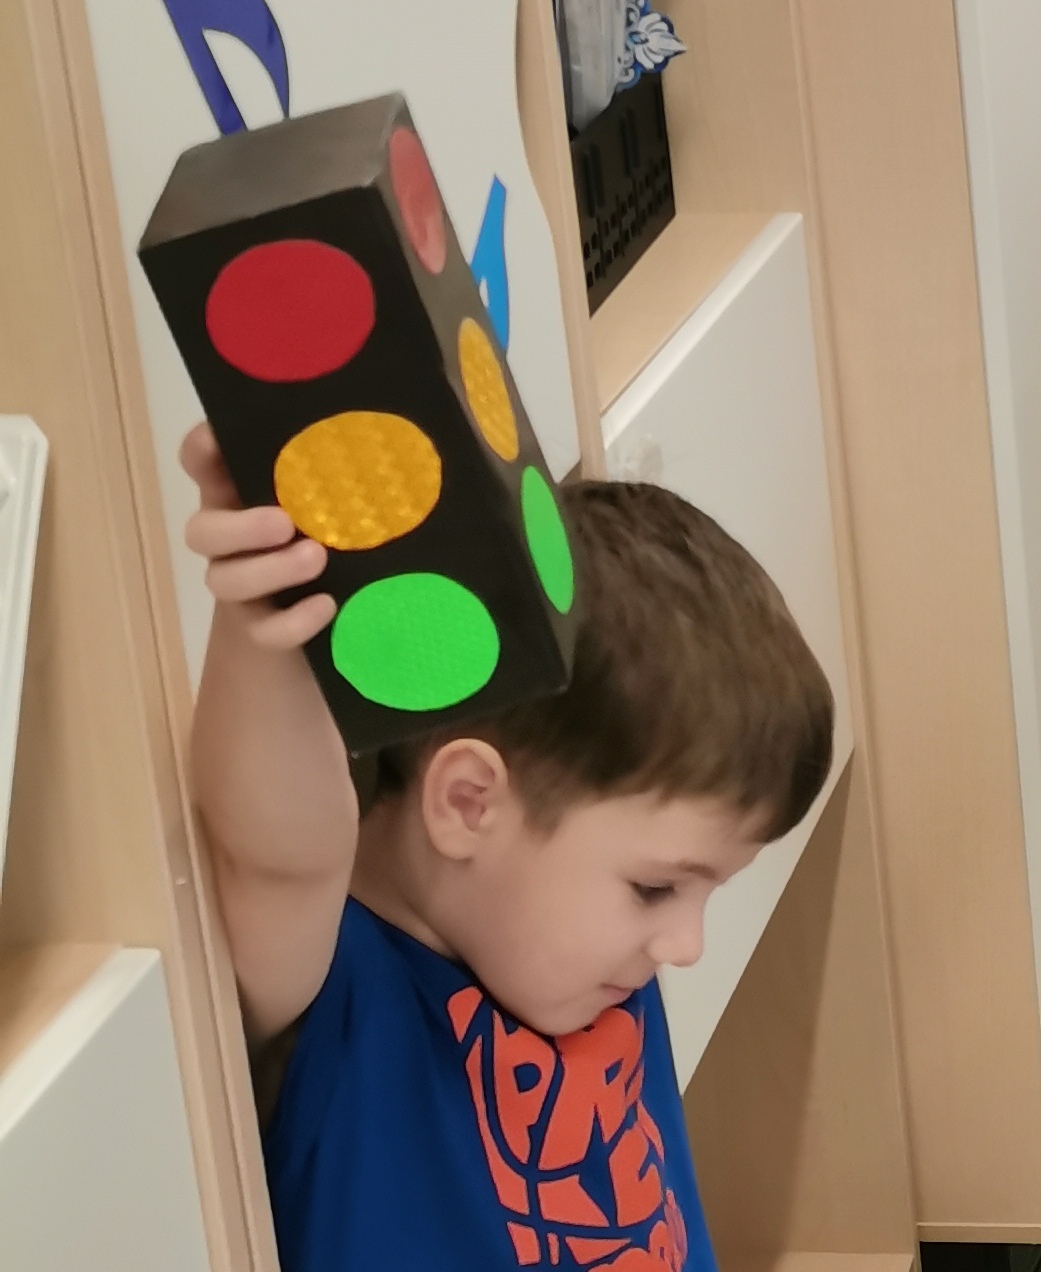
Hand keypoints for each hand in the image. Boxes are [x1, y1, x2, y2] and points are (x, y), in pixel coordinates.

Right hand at [180, 422, 335, 649]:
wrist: (343, 621)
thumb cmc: (345, 537)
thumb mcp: (344, 500)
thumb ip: (350, 470)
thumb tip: (401, 426)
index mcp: (244, 495)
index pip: (203, 464)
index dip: (201, 450)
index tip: (215, 439)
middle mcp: (233, 540)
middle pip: (202, 531)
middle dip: (239, 527)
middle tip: (284, 523)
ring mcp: (244, 588)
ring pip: (225, 582)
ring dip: (269, 570)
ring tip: (316, 559)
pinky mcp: (264, 632)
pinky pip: (265, 631)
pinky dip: (294, 621)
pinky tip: (327, 606)